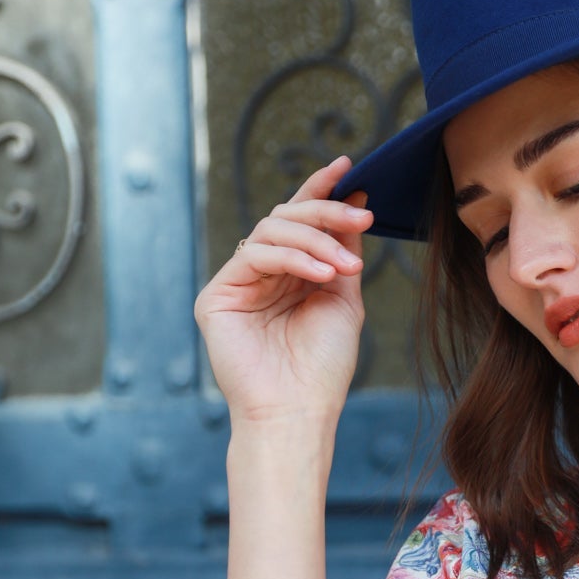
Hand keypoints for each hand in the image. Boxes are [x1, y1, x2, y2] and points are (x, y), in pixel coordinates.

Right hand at [196, 154, 374, 432]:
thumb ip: (343, 252)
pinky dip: (293, 258)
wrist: (299, 412)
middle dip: (326, 211)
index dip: (321, 191)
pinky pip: (254, 254)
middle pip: (286, 218)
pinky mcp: (217, 296)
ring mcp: (237, 283)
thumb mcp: (343, 299)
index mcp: (290, 275)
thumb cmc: (323, 367)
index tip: (350, 167)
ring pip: (270, 230)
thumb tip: (355, 203)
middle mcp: (261, 275)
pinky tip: (323, 274)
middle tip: (361, 214)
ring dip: (316, 239)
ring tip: (346, 264)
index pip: (301, 222)